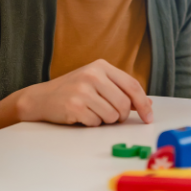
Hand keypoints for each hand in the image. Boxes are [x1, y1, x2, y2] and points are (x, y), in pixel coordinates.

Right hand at [16, 59, 153, 126]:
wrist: (41, 98)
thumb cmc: (73, 91)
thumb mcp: (97, 83)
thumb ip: (120, 90)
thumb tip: (148, 103)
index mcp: (101, 66)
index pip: (132, 85)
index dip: (143, 103)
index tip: (149, 116)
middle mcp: (92, 75)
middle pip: (124, 103)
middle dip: (121, 115)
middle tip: (113, 117)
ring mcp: (82, 90)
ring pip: (112, 115)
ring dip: (106, 120)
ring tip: (93, 113)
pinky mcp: (75, 106)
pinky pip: (96, 122)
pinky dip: (92, 123)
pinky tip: (82, 116)